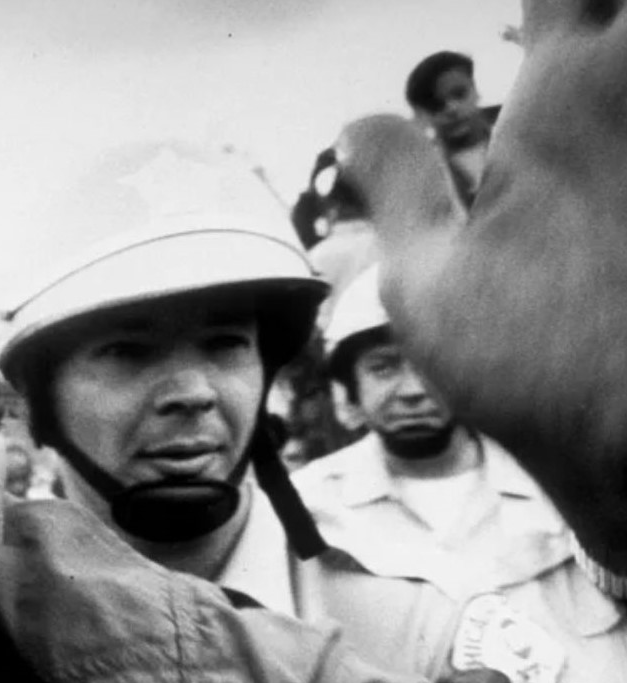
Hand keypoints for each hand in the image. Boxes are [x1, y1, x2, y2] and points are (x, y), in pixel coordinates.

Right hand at [336, 0, 626, 566]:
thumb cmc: (543, 370)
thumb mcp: (426, 285)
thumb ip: (396, 186)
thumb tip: (358, 125)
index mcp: (572, 88)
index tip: (527, 12)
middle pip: (614, 9)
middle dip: (589, 18)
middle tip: (565, 42)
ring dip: (608, 59)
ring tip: (588, 82)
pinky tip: (609, 176)